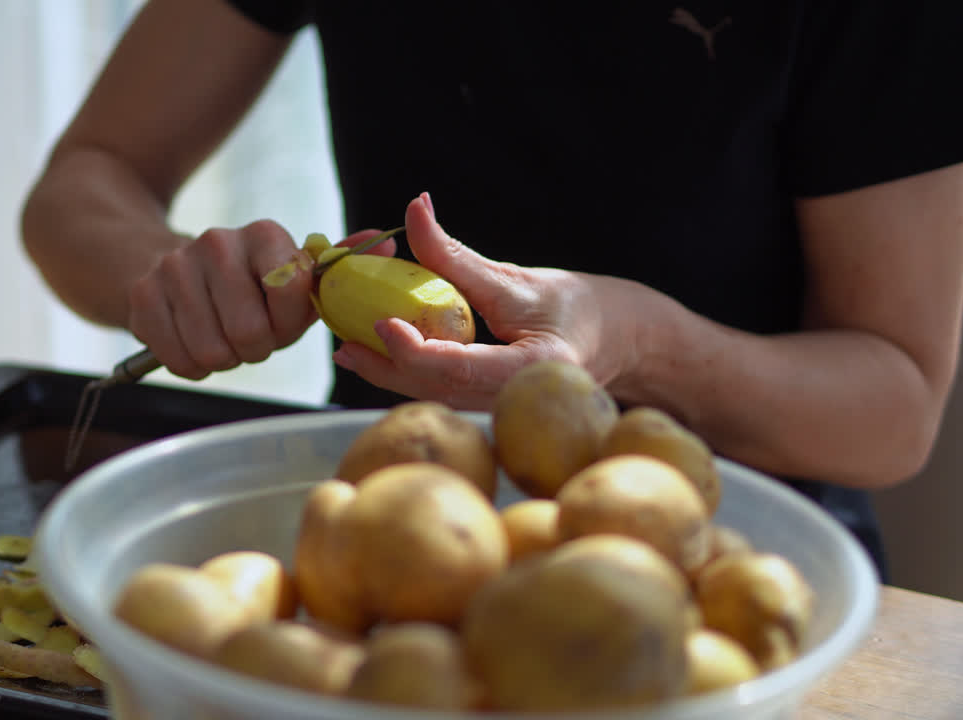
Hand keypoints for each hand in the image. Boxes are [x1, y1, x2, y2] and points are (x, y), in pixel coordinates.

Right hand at [126, 219, 316, 379]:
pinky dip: (192, 366)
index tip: (279, 322)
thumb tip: (377, 256)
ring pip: (212, 351)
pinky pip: (178, 360)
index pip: (289, 290)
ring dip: (224, 358)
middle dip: (254, 348)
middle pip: (248, 330)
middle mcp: (218, 242)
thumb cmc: (250, 289)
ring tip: (221, 337)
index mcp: (264, 234)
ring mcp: (174, 266)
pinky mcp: (142, 294)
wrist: (177, 269)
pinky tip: (193, 343)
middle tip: (248, 337)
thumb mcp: (292, 285)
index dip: (287, 324)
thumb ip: (330, 280)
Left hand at [332, 192, 648, 409]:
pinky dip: (408, 371)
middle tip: (342, 340)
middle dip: (385, 365)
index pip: (461, 369)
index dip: (417, 350)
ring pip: (432, 393)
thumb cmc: (581, 309)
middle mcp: (510, 403)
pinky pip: (439, 391)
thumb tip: (414, 209)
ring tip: (347, 344)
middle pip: (434, 388)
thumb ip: (459, 257)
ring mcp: (496, 411)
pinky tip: (376, 352)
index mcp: (529, 375)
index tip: (384, 323)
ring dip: (389, 370)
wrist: (620, 346)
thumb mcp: (518, 279)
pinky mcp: (486, 408)